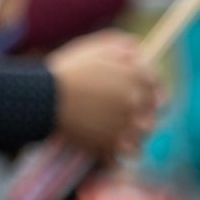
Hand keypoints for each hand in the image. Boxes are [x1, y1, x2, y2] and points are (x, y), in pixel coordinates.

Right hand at [46, 29, 161, 159]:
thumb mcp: (93, 47)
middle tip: (128, 118)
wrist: (42, 96)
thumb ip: (121, 44)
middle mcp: (136, 102)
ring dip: (133, 138)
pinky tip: (109, 150)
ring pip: (141, 138)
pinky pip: (123, 155)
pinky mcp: (111, 146)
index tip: (148, 98)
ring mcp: (125, 125)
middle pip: (151, 115)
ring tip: (119, 137)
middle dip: (142, 117)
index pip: (157, 87)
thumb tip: (139, 49)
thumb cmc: (66, 70)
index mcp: (135, 77)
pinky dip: (118, 154)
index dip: (152, 91)